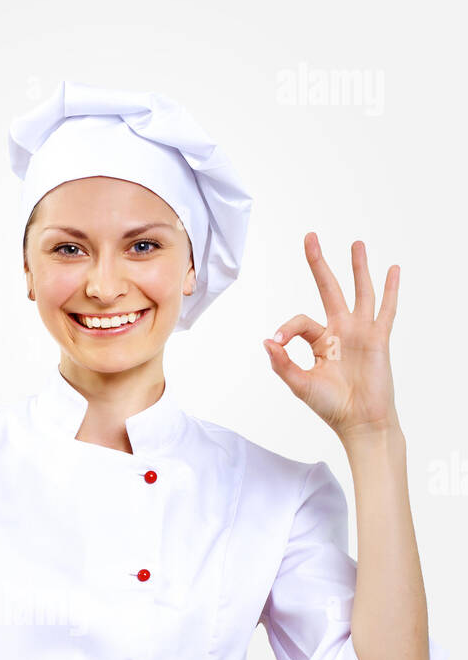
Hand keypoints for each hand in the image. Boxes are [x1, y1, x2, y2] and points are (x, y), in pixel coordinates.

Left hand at [263, 234, 400, 442]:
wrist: (359, 421)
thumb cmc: (330, 406)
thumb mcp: (300, 384)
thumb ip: (283, 363)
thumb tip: (267, 340)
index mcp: (319, 342)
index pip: (300, 321)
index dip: (287, 327)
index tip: (279, 342)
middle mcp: (340, 332)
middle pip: (328, 289)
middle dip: (319, 264)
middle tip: (310, 237)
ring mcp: (360, 332)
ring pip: (359, 292)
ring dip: (358, 268)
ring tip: (356, 244)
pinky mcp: (378, 339)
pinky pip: (385, 310)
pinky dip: (390, 290)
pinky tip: (392, 270)